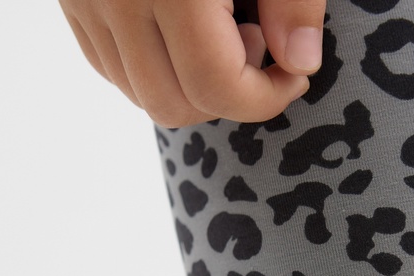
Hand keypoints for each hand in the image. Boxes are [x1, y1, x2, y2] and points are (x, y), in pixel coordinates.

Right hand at [58, 0, 325, 125]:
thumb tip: (302, 64)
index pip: (216, 85)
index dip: (265, 98)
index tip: (295, 77)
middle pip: (174, 104)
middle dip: (229, 99)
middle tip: (258, 51)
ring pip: (141, 94)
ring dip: (191, 90)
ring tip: (221, 34)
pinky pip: (111, 67)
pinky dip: (153, 71)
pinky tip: (182, 32)